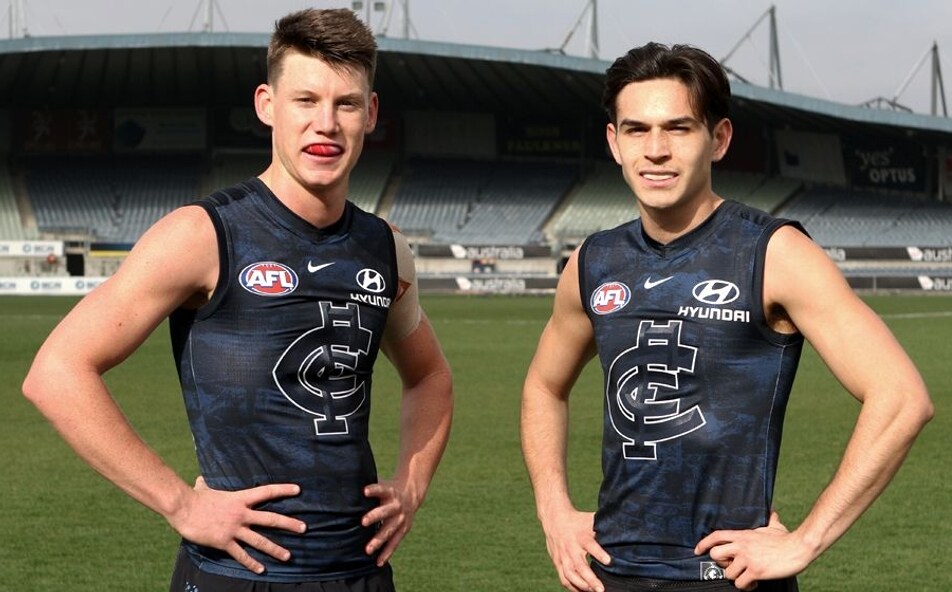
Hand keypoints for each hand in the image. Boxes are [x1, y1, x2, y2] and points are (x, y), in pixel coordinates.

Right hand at [168, 476, 306, 574]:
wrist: (183, 508)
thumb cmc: (194, 498)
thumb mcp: (204, 488)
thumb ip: (206, 485)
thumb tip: (200, 479)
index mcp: (240, 499)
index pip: (266, 492)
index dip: (283, 490)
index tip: (298, 490)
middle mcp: (241, 514)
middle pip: (271, 519)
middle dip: (289, 524)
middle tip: (304, 528)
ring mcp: (234, 529)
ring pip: (260, 540)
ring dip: (275, 549)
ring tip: (288, 556)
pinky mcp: (224, 542)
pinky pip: (241, 555)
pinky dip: (252, 563)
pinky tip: (261, 570)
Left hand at [361, 479, 420, 565]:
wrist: (411, 495)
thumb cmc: (387, 490)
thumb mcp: (381, 484)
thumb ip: (366, 485)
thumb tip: (344, 485)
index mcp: (389, 492)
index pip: (381, 489)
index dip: (374, 490)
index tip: (365, 491)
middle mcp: (396, 506)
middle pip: (385, 511)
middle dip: (374, 517)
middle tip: (363, 522)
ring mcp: (401, 519)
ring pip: (389, 530)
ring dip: (379, 540)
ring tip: (368, 549)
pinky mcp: (403, 530)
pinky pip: (394, 543)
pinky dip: (387, 553)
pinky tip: (378, 562)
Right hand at [542, 509, 610, 591]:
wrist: (554, 519)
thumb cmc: (578, 521)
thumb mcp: (591, 520)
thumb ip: (604, 527)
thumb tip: (625, 530)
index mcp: (581, 536)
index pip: (590, 544)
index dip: (599, 553)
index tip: (609, 562)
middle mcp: (570, 547)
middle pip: (579, 565)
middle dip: (590, 579)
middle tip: (601, 589)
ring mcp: (562, 557)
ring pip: (569, 575)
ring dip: (581, 586)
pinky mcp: (557, 563)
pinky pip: (563, 578)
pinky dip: (572, 587)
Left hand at [694, 511, 811, 590]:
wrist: (799, 547)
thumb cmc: (787, 538)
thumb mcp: (774, 525)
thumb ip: (768, 519)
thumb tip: (772, 512)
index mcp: (743, 534)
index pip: (716, 536)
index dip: (704, 543)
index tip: (698, 550)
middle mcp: (742, 546)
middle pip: (716, 555)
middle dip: (721, 563)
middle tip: (732, 566)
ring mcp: (748, 559)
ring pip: (728, 573)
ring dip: (736, 578)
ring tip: (747, 577)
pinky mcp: (756, 571)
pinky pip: (741, 584)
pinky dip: (746, 586)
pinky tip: (753, 583)